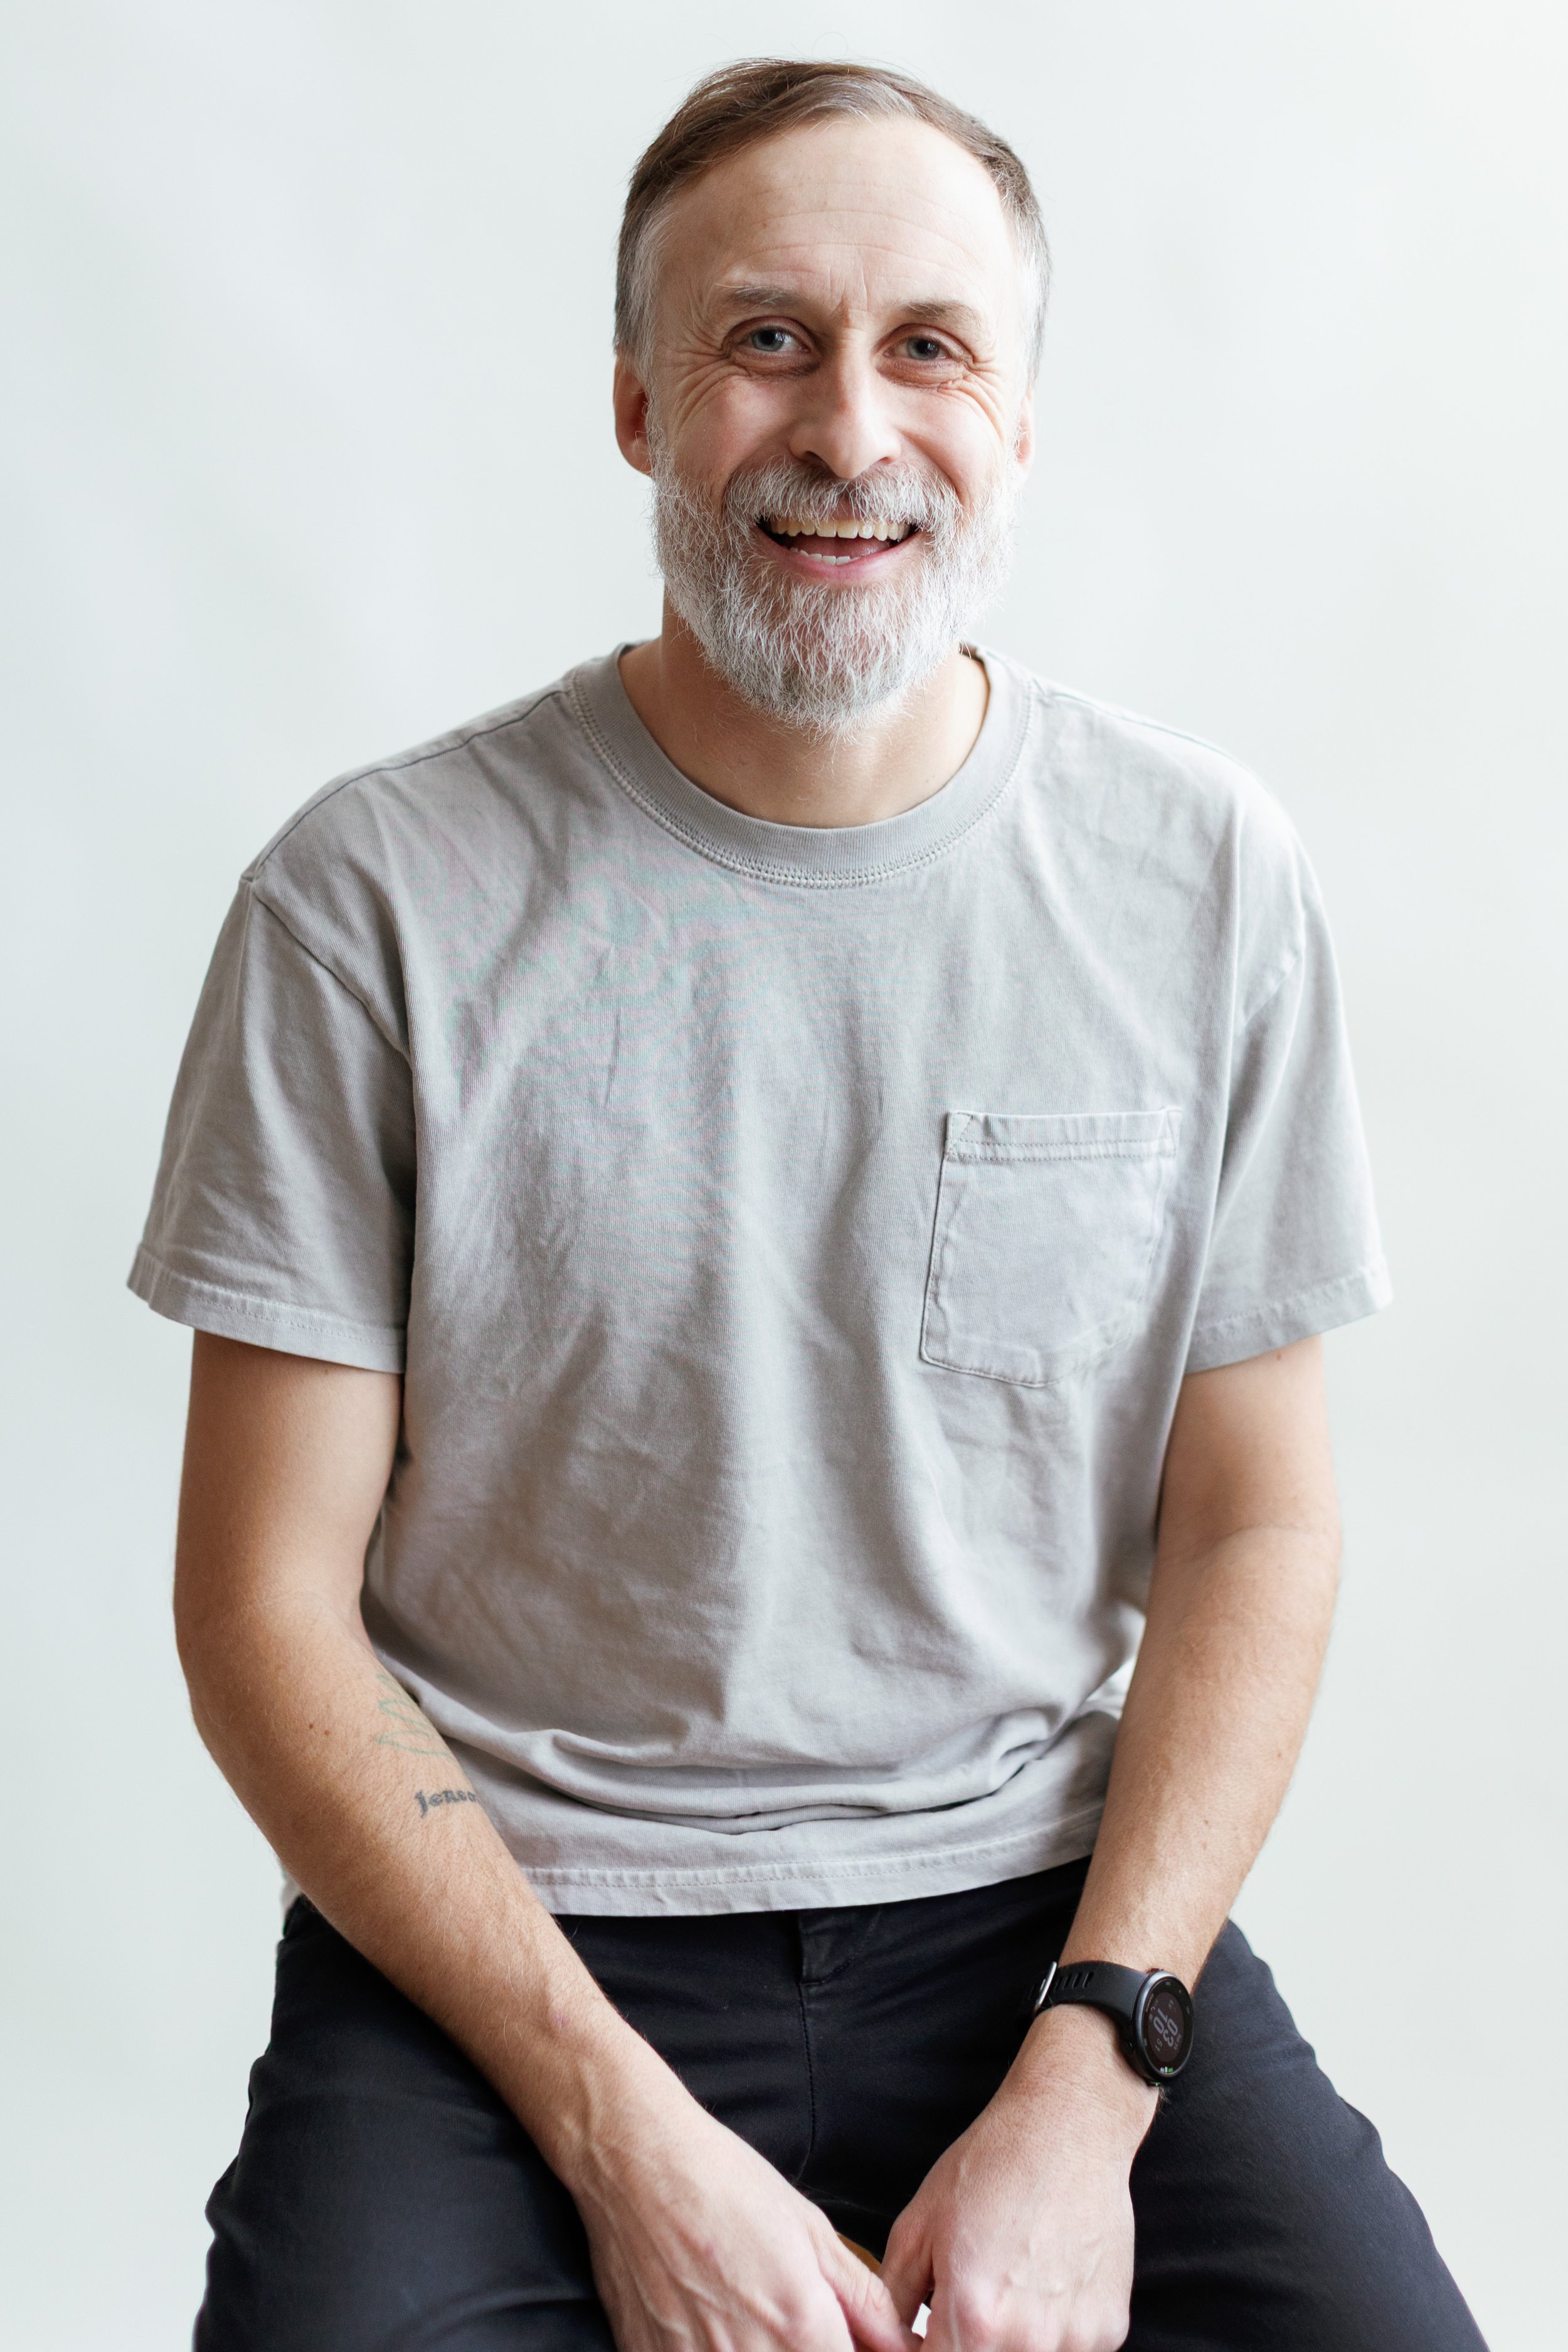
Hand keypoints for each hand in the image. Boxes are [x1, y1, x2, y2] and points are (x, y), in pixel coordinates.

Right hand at [566, 2058, 914, 2351]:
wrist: (637, 2162)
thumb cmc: (724, 2183)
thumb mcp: (811, 2230)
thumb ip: (863, 2301)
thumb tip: (902, 2347)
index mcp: (799, 2327)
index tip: (846, 2339)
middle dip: (808, 2350)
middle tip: (792, 2320)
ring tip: (751, 2312)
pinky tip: (713, 2325)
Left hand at [880, 2009, 1156, 2351]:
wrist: (1067, 2128)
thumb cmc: (990, 2167)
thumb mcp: (916, 2228)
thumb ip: (892, 2304)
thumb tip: (885, 2346)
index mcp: (973, 2320)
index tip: (925, 2334)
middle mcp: (1028, 2342)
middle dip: (965, 2345)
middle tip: (967, 2302)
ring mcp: (1076, 2340)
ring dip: (1009, 2343)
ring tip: (1007, 2287)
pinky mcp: (1110, 2329)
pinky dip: (1051, 2333)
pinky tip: (1044, 2283)